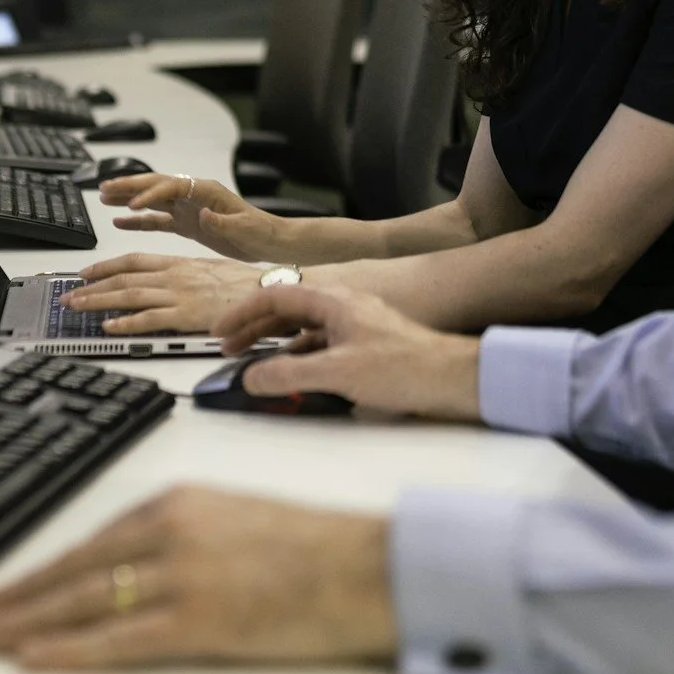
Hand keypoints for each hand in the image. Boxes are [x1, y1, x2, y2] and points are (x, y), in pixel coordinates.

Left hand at [0, 485, 395, 670]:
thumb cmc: (318, 549)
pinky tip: (34, 658)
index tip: (11, 587)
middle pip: (76, 567)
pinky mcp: (201, 619)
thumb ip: (187, 537)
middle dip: (20, 594)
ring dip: (27, 620)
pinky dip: (70, 648)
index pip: (95, 538)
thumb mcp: (238, 520)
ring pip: (86, 598)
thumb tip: (139, 571)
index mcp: (181, 501)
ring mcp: (184, 573)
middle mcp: (173, 528)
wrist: (372, 566)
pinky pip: (119, 637)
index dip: (46, 568)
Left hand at [62, 251, 266, 334]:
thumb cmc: (247, 284)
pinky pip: (149, 319)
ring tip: (77, 308)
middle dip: (92, 286)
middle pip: (123, 278)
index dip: (105, 266)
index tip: (86, 273)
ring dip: (98, 302)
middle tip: (69, 295)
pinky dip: (126, 323)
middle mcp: (174, 276)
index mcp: (179, 263)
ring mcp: (179, 294)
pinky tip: (110, 328)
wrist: (269, 290)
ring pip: (129, 295)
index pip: (133, 261)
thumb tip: (167, 284)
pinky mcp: (187, 315)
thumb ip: (186, 276)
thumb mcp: (210, 271)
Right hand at [98, 170, 285, 261]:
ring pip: (151, 200)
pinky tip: (120, 221)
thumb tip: (204, 213)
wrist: (269, 241)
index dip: (151, 194)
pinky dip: (138, 221)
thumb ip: (223, 221)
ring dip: (127, 198)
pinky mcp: (186, 224)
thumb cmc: (261, 231)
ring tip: (102, 197)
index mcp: (206, 191)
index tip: (133, 204)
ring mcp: (187, 209)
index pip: (172, 186)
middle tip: (103, 187)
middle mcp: (193, 195)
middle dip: (129, 186)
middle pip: (155, 185)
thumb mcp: (244, 227)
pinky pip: (157, 220)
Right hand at [216, 283, 482, 421]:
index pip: (274, 296)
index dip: (242, 313)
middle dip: (254, 329)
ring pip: (303, 330)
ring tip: (255, 364)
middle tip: (229, 349)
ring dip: (276, 345)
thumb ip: (290, 374)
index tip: (220, 331)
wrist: (452, 377)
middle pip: (286, 311)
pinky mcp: (365, 346)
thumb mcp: (338, 372)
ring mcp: (355, 326)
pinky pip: (321, 346)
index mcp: (333, 301)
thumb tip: (253, 377)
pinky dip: (299, 357)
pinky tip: (294, 376)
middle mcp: (342, 307)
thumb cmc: (406, 365)